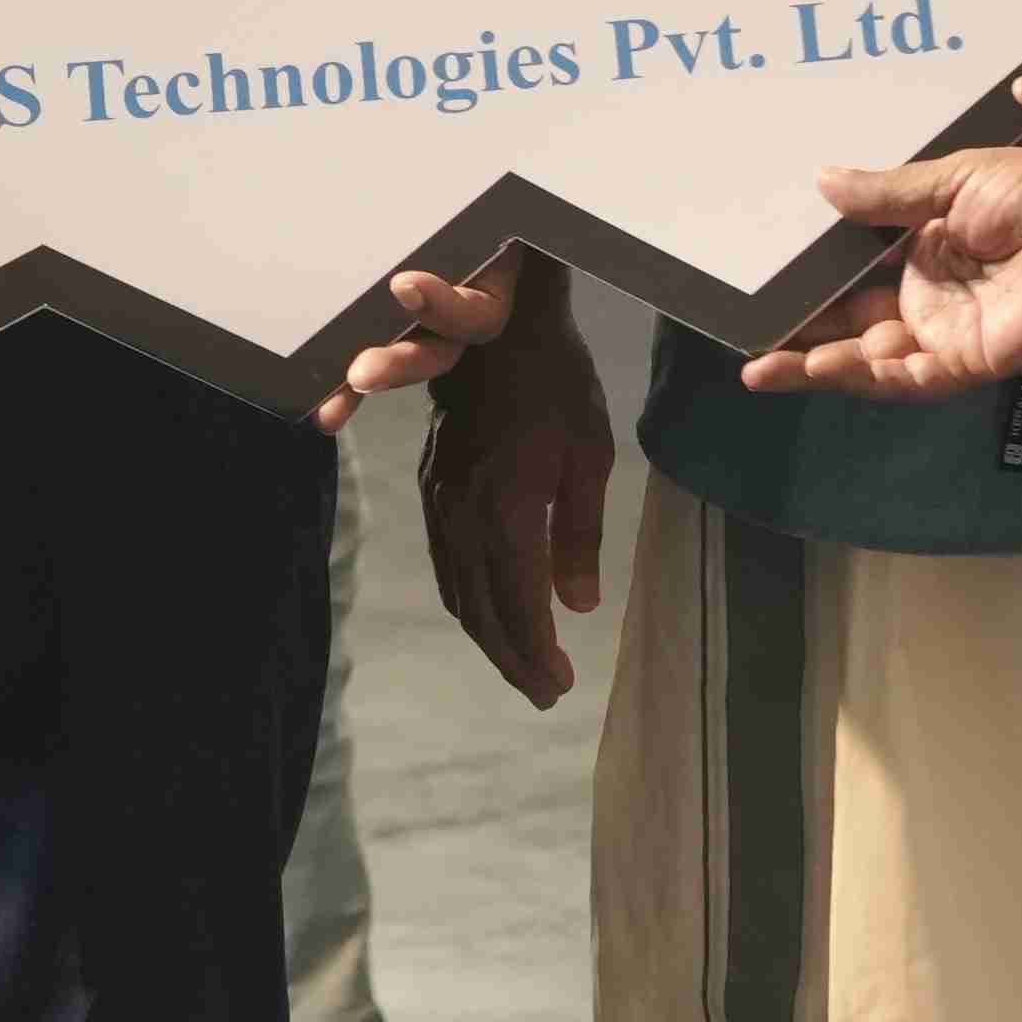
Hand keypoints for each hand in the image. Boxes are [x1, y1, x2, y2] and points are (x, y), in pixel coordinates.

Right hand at [340, 257, 617, 706]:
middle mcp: (466, 520)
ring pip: (458, 595)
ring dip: (489, 638)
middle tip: (545, 692)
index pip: (521, 609)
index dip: (538, 657)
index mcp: (510, 514)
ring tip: (522, 664)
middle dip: (514, 661)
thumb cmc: (557, 386)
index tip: (560, 687)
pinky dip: (466, 602)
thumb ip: (582, 536)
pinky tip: (488, 612)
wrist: (489, 329)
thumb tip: (580, 606)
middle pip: (483, 614)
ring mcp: (441, 507)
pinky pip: (444, 566)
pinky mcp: (431, 493)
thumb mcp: (590, 457)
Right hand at [740, 105, 1021, 403]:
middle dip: (803, 339)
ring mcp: (952, 331)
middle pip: (854, 327)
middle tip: (748, 341)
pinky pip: (910, 377)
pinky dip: (866, 378)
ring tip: (765, 367)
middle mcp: (935, 297)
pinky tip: (823, 369)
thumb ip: (886, 193)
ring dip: (821, 366)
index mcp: (929, 251)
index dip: (810, 289)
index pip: (854, 278)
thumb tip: (822, 182)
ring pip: (873, 360)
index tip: (761, 288)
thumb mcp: (952, 180)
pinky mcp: (973, 359)